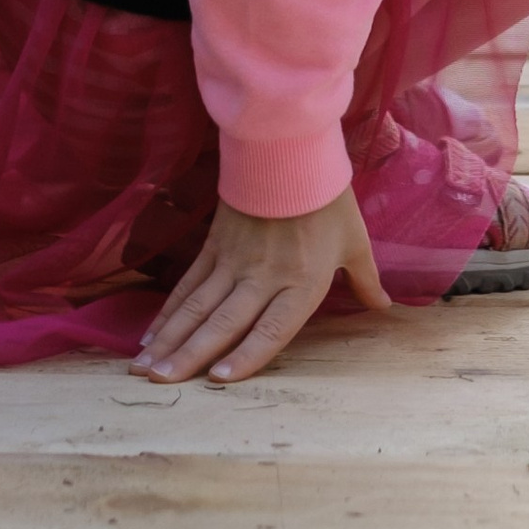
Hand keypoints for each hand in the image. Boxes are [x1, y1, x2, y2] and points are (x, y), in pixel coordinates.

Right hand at [133, 188, 391, 384]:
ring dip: (170, 339)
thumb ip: (365, 280)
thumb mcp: (355, 240)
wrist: (292, 144)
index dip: (246, 357)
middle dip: (189, 357)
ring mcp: (235, 260)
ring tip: (144, 367)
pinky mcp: (216, 242)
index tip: (218, 381)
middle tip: (160, 383)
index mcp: (302, 284)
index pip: (272, 331)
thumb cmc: (328, 197)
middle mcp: (264, 278)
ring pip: (197, 307)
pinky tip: (152, 332)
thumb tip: (384, 306)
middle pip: (223, 324)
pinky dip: (169, 309)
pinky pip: (189, 283)